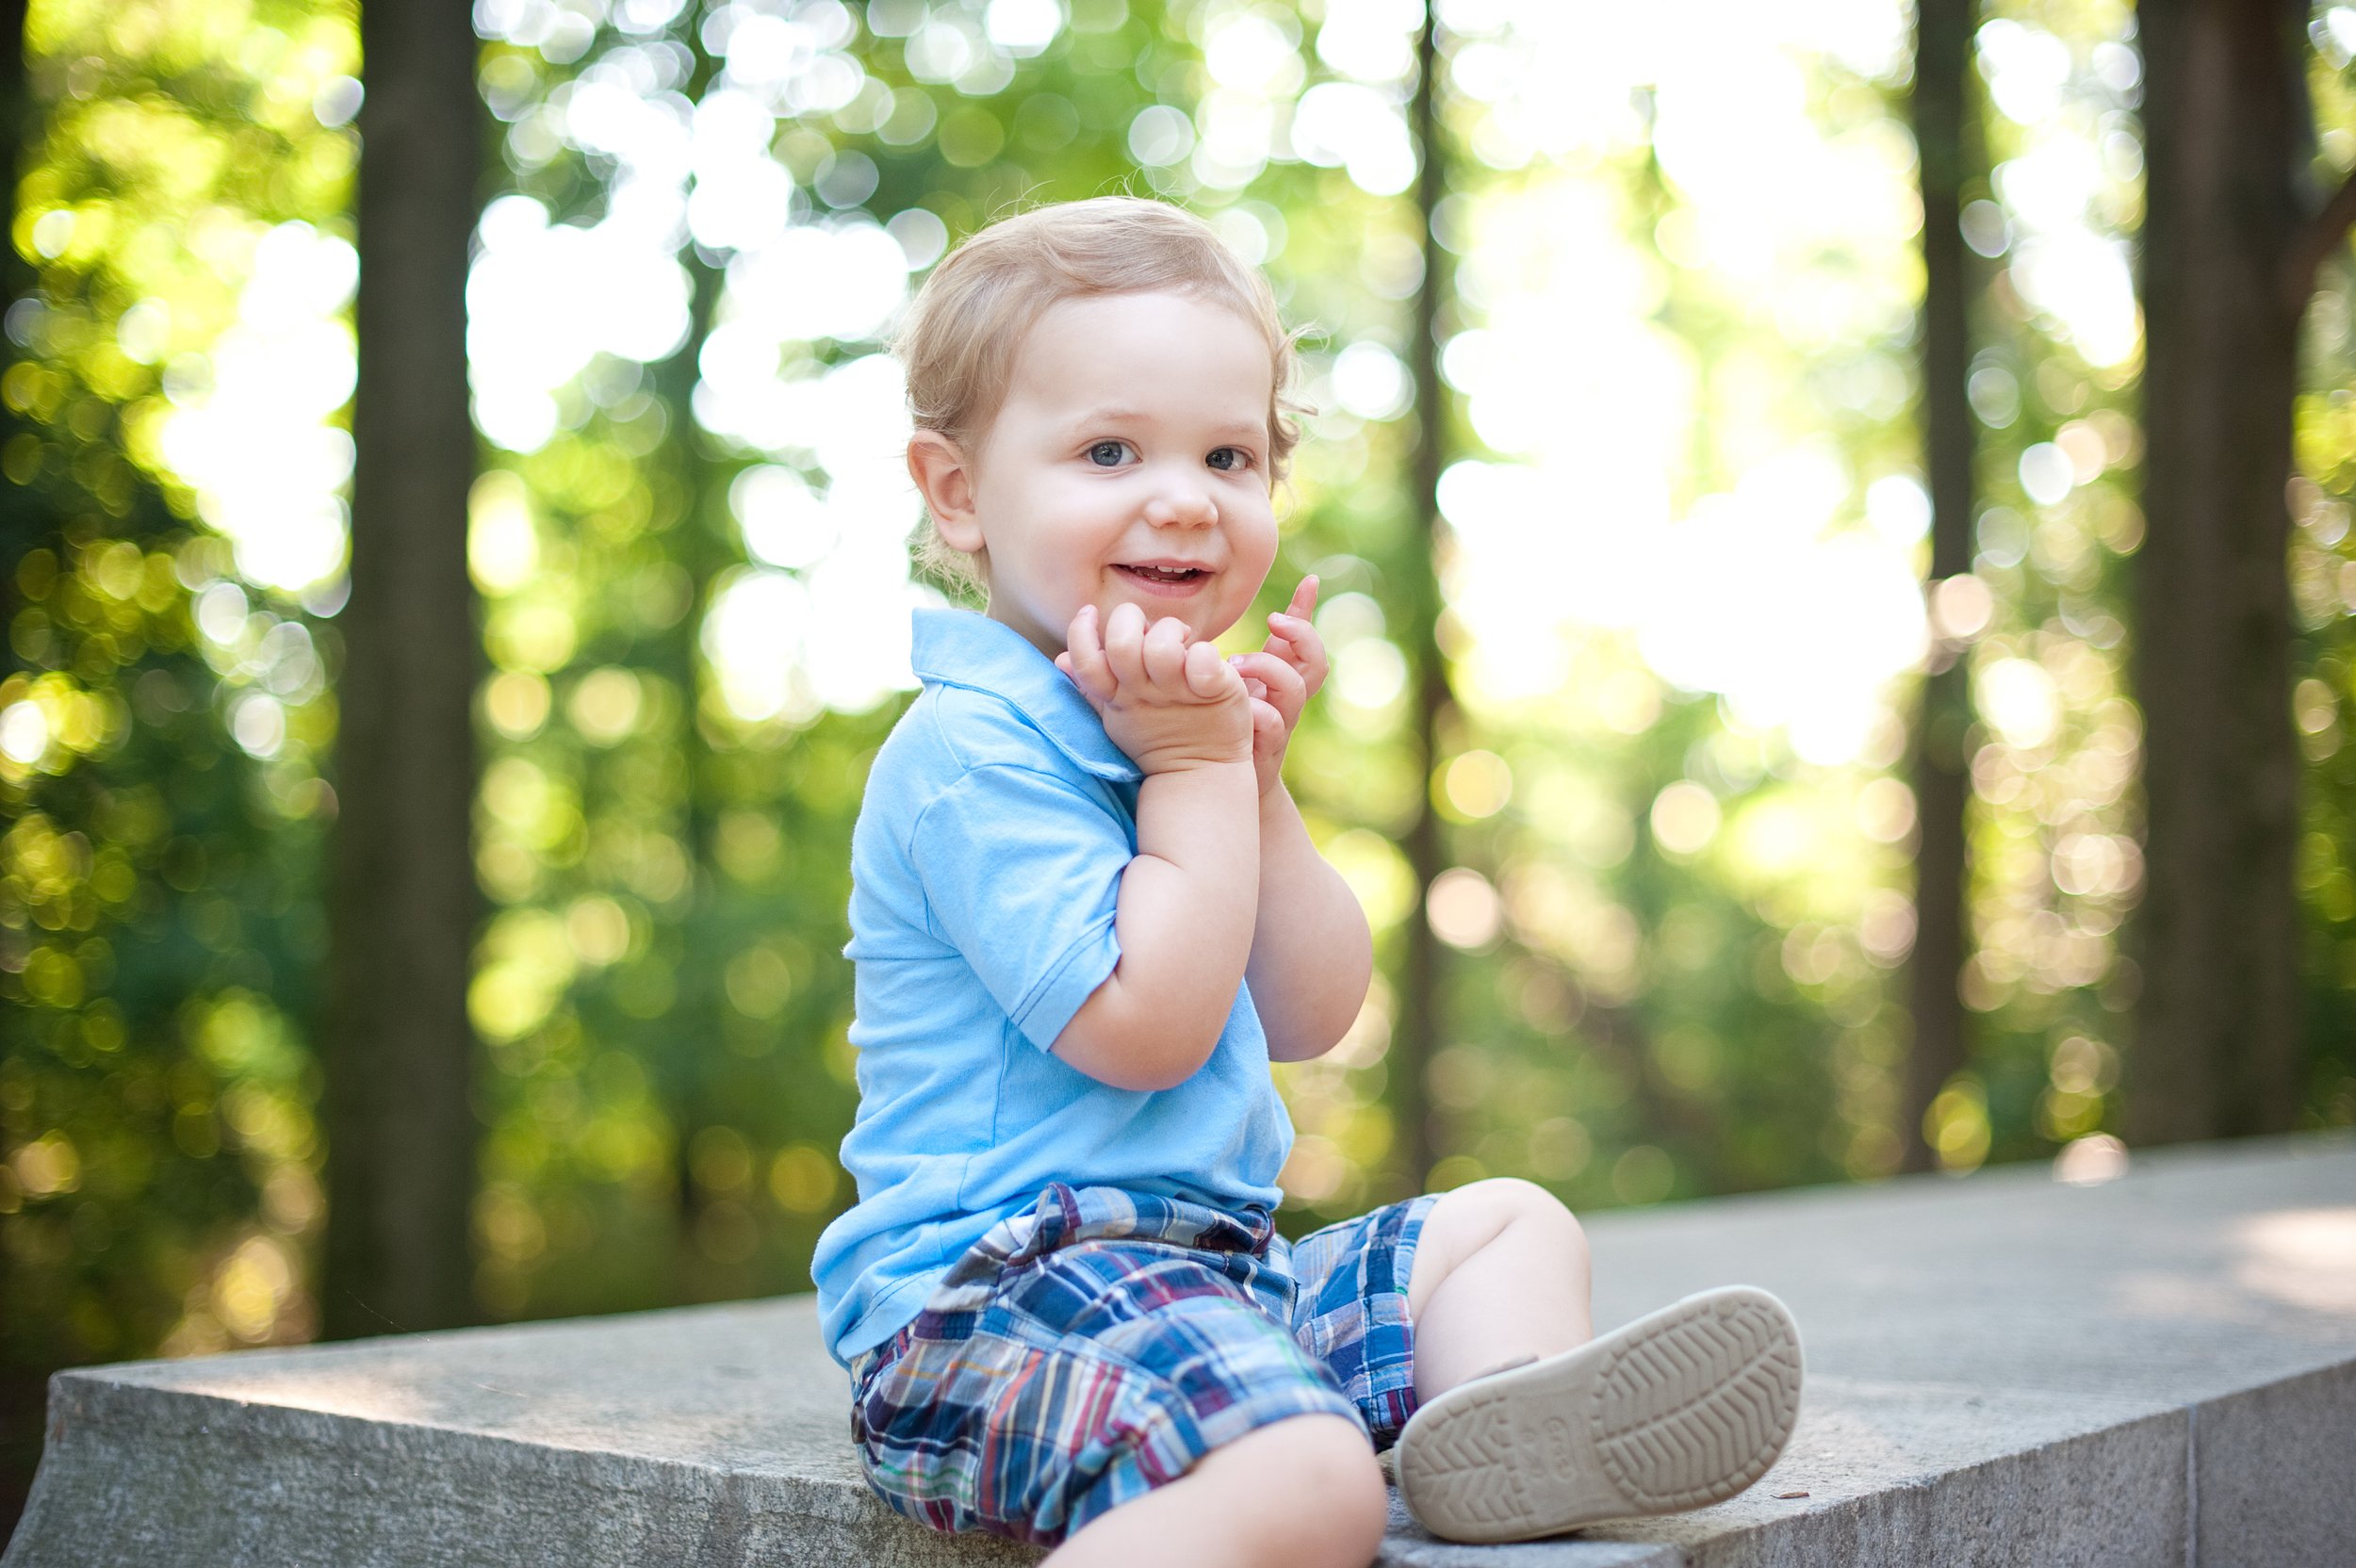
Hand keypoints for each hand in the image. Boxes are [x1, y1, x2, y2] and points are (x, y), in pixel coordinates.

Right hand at [1055, 601, 1252, 775]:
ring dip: (1170, 631)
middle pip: (1121, 643)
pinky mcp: (1214, 692)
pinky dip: (1204, 652)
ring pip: (1161, 647)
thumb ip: (1092, 686)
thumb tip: (1061, 659)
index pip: (1085, 661)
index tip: (1091, 612)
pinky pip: (1202, 660)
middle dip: (1130, 619)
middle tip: (1148, 628)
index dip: (1081, 631)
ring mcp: (1178, 693)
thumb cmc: (1160, 734)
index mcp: (1117, 697)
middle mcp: (1143, 694)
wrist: (1203, 774)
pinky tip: (1207, 661)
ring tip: (1183, 639)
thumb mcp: (1119, 714)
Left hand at [1227, 576, 1324, 796]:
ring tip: (1232, 666)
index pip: (1307, 639)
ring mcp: (1281, 721)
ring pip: (1296, 689)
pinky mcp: (1266, 747)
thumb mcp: (1238, 676)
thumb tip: (1251, 603)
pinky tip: (1233, 705)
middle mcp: (1288, 698)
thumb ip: (1243, 644)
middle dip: (1300, 635)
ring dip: (1267, 668)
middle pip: (1317, 662)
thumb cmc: (1231, 720)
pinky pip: (1272, 725)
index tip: (1309, 580)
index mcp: (1281, 676)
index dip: (1310, 610)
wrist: (1221, 778)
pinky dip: (1255, 712)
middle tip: (1271, 622)